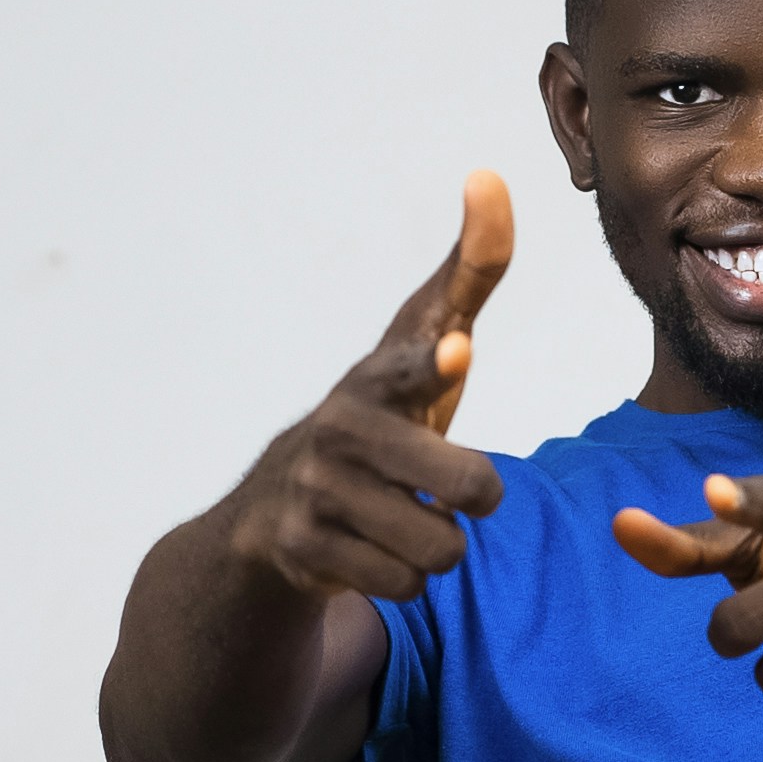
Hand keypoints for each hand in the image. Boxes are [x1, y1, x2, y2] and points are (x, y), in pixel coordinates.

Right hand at [220, 172, 515, 600]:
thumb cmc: (382, 411)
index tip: (455, 352)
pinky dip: (402, 576)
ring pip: (442, 547)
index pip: (410, 365)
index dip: (434, 362)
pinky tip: (370, 549)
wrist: (272, 510)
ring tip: (399, 514)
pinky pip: (406, 586)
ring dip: (436, 541)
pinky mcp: (301, 552)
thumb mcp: (422, 343)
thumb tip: (489, 175)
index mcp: (376, 377)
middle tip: (443, 481)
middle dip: (475, 495)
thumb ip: (469, 271)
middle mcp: (340, 430)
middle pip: (467, 487)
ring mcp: (314, 494)